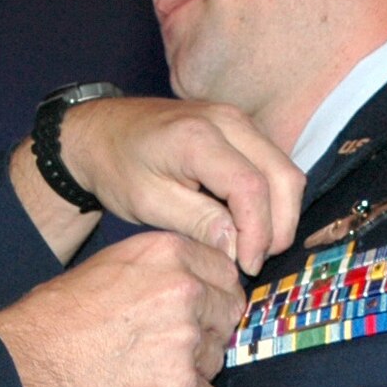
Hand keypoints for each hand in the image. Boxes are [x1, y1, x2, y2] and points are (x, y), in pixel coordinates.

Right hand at [0, 231, 247, 386]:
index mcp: (169, 253)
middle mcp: (185, 290)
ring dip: (193, 368)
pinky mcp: (180, 385)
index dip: (213, 294)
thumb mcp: (111, 265)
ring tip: (150, 369)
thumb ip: (160, 269)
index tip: (200, 309)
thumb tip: (193, 283)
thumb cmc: (58, 315)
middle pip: (228, 314)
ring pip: (218, 358)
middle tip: (172, 344)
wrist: (32, 362)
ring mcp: (186, 339)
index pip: (225, 272)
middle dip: (208, 331)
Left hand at [62, 98, 302, 272]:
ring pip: (285, 170)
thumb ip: (198, 222)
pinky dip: (271, 197)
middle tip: (256, 261)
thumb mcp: (149, 202)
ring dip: (279, 212)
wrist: (102, 131)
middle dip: (279, 226)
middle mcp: (227, 120)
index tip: (247, 266)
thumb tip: (240, 249)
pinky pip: (272, 164)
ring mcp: (238, 120)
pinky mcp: (241, 128)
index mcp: (197, 137)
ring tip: (253, 247)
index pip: (251, 187)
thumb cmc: (118, 166)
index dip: (257, 232)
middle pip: (283, 176)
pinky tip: (249, 225)